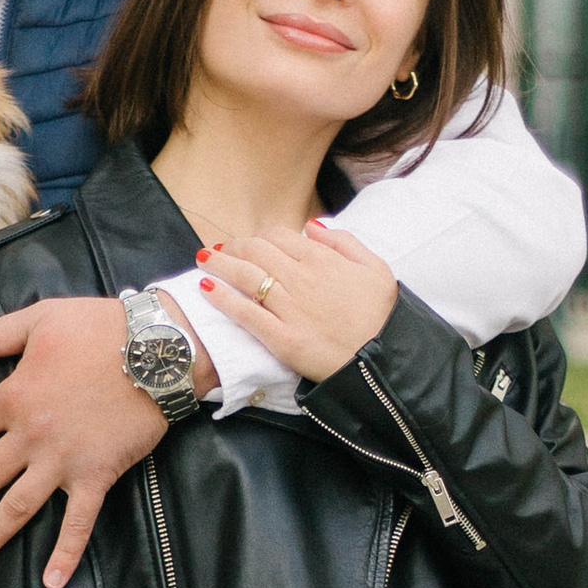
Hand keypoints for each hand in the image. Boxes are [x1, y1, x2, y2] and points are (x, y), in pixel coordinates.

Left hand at [0, 293, 193, 587]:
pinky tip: (52, 580)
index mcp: (15, 396)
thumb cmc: (100, 328)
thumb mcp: (39, 320)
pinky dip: (66, 553)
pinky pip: (79, 522)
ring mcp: (64, 460)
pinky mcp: (97, 475)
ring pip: (19, 505)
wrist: (157, 350)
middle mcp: (32, 434)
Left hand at [196, 221, 398, 385]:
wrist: (384, 361)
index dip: (261, 237)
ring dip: (219, 264)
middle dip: (234, 247)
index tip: (252, 243)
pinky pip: (245, 313)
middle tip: (221, 250)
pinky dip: (222, 297)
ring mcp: (289, 308)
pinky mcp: (280, 338)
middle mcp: (301, 279)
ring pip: (245, 276)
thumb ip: (345, 242)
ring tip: (203, 259)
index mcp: (323, 260)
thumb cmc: (382, 316)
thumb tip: (313, 226)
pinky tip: (205, 287)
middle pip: (256, 251)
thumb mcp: (376, 268)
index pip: (280, 236)